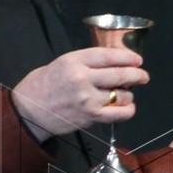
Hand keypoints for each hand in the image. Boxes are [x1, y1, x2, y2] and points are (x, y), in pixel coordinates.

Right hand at [10, 48, 147, 138]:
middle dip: (137, 74)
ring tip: (125, 93)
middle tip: (143, 76)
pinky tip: (127, 107)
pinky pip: (119, 113)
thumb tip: (114, 63)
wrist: (29, 111)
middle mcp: (82, 78)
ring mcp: (88, 99)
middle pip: (120, 74)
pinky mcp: (91, 116)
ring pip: (122, 94)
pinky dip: (127, 110)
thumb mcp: (61, 63)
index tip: (137, 60)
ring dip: (128, 94)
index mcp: (74, 61)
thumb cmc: (44, 85)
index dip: (128, 57)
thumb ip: (86, 62)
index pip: (109, 56)